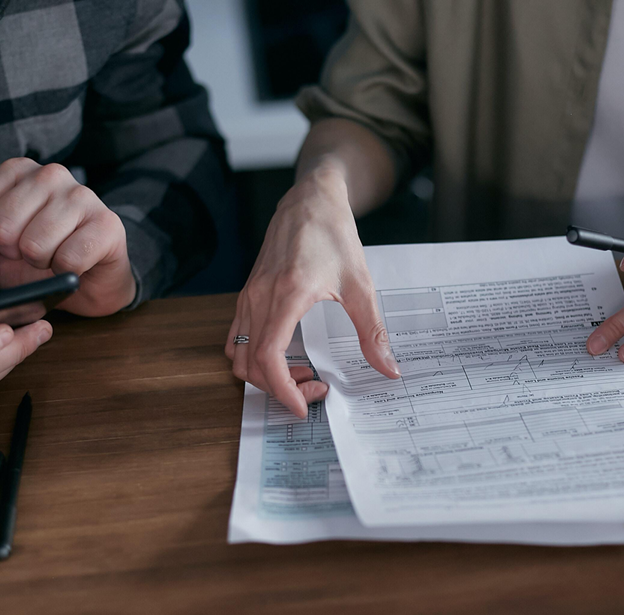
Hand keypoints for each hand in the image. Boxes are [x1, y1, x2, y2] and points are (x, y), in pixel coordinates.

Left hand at [0, 158, 135, 316]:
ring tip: (55, 255)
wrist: (88, 280)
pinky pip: (68, 260)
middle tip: (33, 251)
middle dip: (13, 252)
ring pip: (34, 246)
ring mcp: (82, 195)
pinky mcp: (108, 223)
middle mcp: (50, 174)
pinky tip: (75, 264)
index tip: (7, 240)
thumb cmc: (39, 257)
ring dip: (41, 263)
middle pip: (1, 227)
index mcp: (17, 170)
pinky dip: (66, 273)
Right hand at [227, 168, 400, 417]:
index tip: (303, 406)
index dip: (282, 390)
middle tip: (315, 388)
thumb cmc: (334, 235)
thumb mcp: (361, 284)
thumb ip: (372, 332)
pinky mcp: (247, 294)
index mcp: (288, 294)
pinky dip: (254, 357)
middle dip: (281, 388)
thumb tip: (388, 368)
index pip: (269, 356)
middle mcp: (260, 297)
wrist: (310, 199)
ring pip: (240, 355)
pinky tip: (285, 354)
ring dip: (266, 375)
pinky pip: (236, 338)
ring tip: (302, 371)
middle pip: (252, 364)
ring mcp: (249, 296)